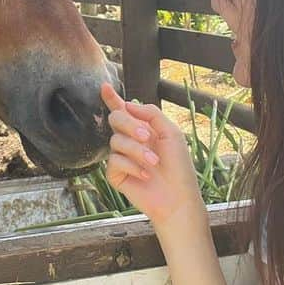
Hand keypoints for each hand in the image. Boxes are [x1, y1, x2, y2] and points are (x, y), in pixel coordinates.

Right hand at [101, 83, 207, 231]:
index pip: (125, 110)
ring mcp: (121, 157)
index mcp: (143, 129)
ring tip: (154, 163)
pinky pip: (114, 161)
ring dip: (138, 150)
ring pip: (116, 141)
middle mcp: (130, 140)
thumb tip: (128, 104)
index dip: (113, 98)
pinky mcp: (116, 175)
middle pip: (116, 119)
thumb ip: (151, 114)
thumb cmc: (179, 167)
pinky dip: (132, 166)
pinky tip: (146, 175)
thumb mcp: (171, 133)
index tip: (104, 87)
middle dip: (130, 125)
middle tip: (147, 137)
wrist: (178, 197)